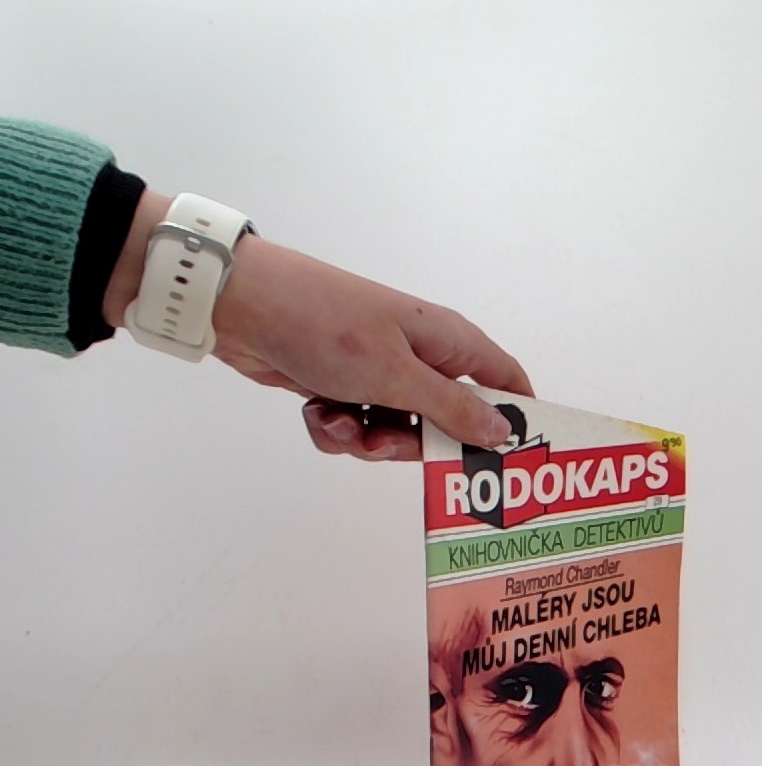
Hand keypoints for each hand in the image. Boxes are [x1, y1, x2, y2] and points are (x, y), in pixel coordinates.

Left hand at [105, 192, 533, 460]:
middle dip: (413, 444)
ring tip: (339, 420)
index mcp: (448, 342)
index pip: (506, 380)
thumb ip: (452, 408)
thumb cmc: (328, 328)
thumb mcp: (396, 374)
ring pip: (397, 433)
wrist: (243, 307)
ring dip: (366, 439)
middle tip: (382, 441)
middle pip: (445, 423)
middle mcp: (421, 357)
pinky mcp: (344, 387)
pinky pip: (358, 429)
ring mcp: (380, 373)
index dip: (514, 418)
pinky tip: (316, 411)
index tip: (508, 458)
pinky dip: (337, 429)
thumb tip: (504, 430)